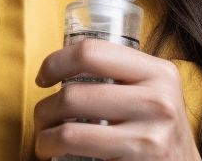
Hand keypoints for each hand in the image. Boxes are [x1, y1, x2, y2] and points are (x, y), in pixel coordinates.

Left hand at [33, 38, 200, 160]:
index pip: (92, 52)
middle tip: (42, 119)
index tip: (44, 77)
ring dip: (44, 137)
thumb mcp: (154, 92)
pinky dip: (56, 154)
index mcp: (158, 72)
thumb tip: (65, 63)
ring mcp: (149, 137)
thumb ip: (124, 74)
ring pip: (68, 131)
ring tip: (45, 139)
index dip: (56, 62)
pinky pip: (78, 156)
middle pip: (73, 95)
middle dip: (43, 109)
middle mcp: (158, 101)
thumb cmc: (159, 130)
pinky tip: (56, 155)